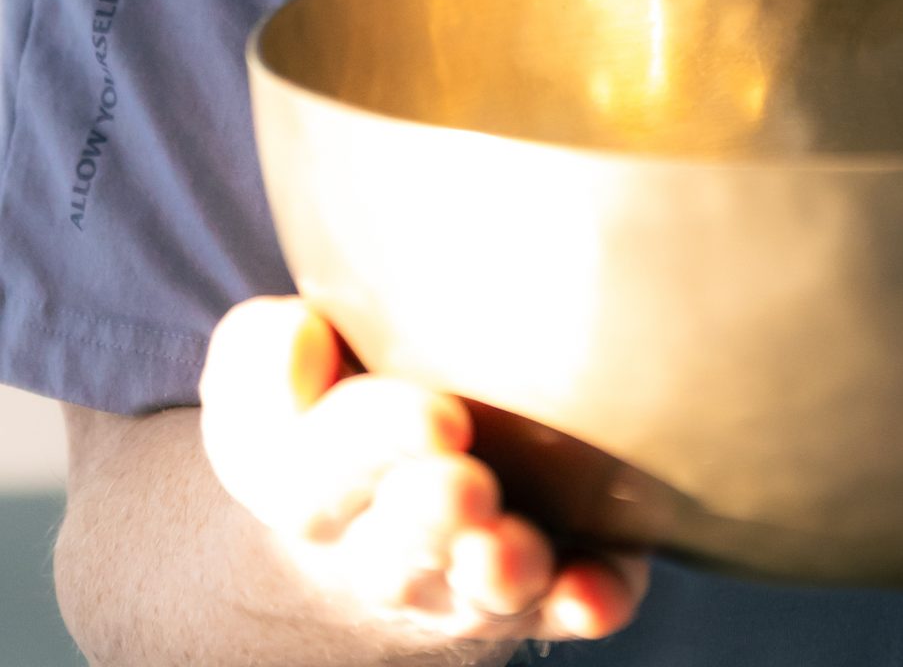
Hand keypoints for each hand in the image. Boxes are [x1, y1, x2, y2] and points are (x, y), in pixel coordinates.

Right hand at [199, 295, 648, 643]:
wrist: (373, 498)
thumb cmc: (325, 402)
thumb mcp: (263, 368)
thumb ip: (265, 351)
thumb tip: (302, 339)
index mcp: (306, 486)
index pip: (321, 477)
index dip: (374, 447)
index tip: (437, 417)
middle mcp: (381, 550)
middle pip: (398, 554)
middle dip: (435, 521)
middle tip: (469, 488)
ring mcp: (462, 576)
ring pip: (478, 593)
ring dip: (500, 572)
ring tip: (517, 548)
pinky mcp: (540, 584)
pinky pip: (560, 605)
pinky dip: (582, 600)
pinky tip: (595, 593)